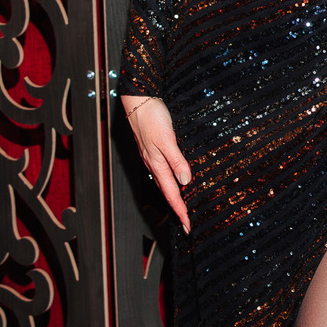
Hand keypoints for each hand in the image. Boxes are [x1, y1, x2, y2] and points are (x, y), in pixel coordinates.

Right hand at [123, 95, 191, 231]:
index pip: (171, 194)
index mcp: (157, 164)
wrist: (138, 101)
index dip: (180, 211)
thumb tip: (185, 181)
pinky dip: (171, 183)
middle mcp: (154, 164)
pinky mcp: (154, 150)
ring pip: (164, 184)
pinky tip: (176, 181)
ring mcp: (153, 158)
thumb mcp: (166, 140)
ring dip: (174, 198)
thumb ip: (176, 161)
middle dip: (177, 209)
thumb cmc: (151, 117)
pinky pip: (164, 173)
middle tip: (187, 223)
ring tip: (182, 209)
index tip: (187, 225)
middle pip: (167, 193)